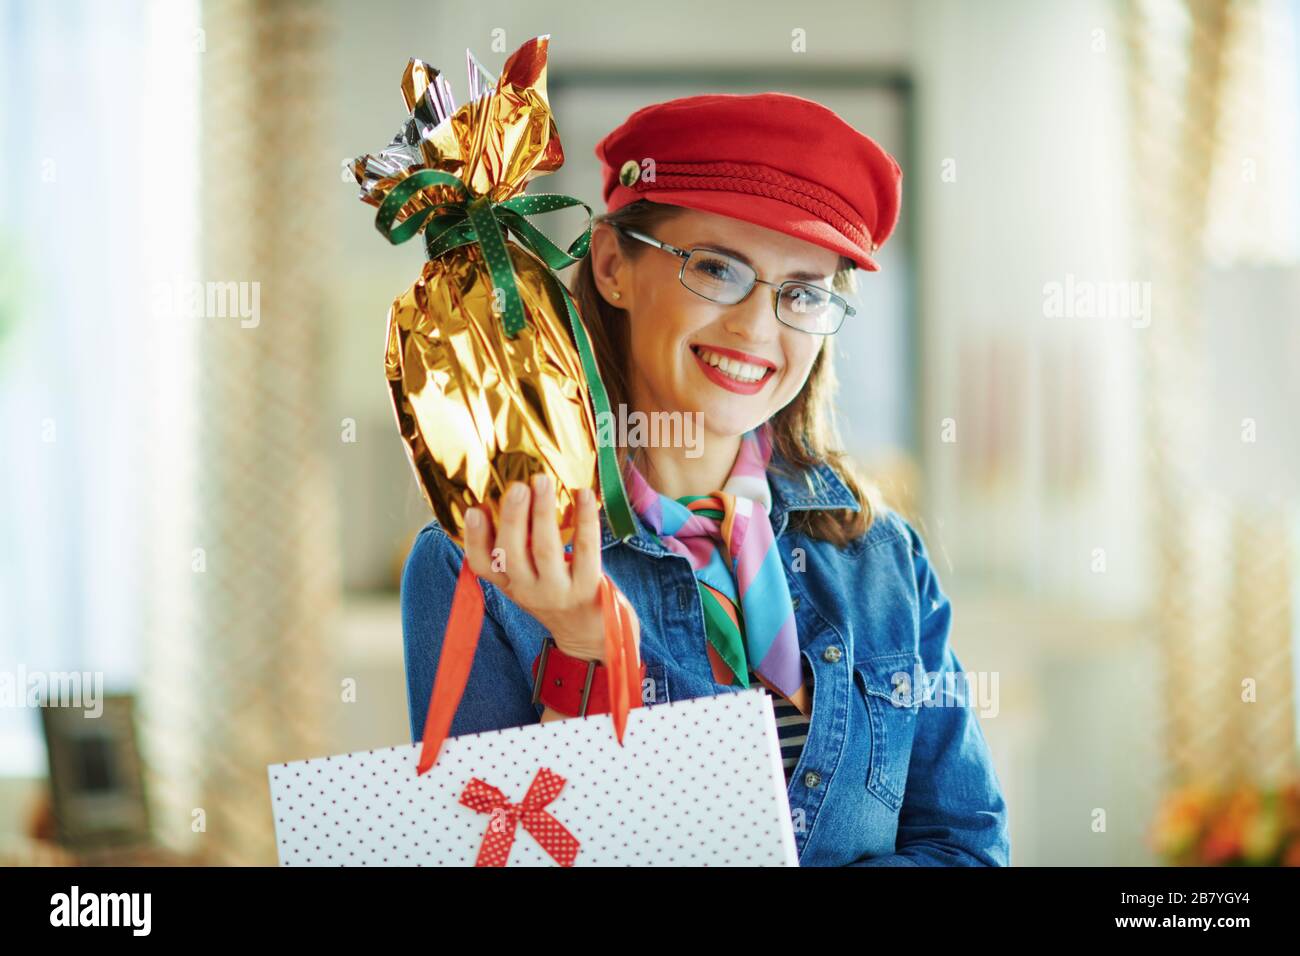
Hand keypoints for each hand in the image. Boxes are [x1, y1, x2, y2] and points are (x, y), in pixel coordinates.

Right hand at [463, 474, 620, 662]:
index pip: (483, 566)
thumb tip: (506, 502)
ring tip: (542, 482)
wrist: (591, 638)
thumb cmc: (559, 598)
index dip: (474, 539)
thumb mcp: (529, 582)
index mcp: (511, 585)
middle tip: (518, 486)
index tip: (474, 511)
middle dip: (512, 517)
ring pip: (545, 550)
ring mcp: (559, 591)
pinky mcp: (588, 588)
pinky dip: (585, 519)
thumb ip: (517, 553)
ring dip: (542, 513)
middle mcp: (530, 591)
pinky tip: (584, 495)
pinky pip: (585, 549)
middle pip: (512, 555)